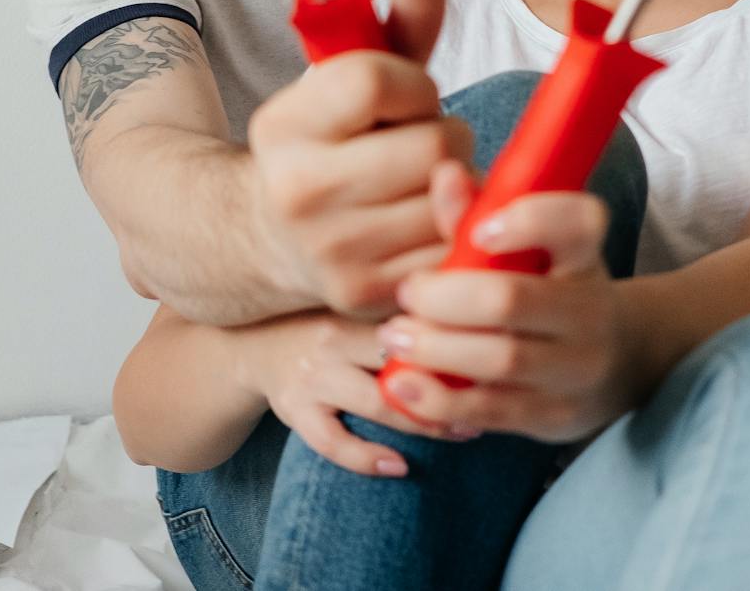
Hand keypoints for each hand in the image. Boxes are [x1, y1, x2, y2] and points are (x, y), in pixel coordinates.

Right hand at [243, 308, 478, 476]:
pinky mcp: (294, 412)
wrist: (250, 341)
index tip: (499, 341)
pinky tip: (400, 466)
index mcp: (351, 304)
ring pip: (375, 403)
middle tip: (492, 392)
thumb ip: (401, 293)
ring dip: (424, 420)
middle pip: (399, 360)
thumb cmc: (319, 316)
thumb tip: (469, 282)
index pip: (412, 316)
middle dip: (448, 380)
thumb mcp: (353, 296)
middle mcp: (330, 339)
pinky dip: (366, 458)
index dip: (456, 330)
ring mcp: (311, 378)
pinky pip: (331, 442)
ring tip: (463, 428)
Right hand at [247, 0, 473, 317]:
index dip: (414, 83)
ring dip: (457, 182)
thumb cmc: (324, 147)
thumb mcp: (346, 82)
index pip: (378, 80)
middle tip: (422, 144)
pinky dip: (456, 228)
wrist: (263, 237)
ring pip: (452, 196)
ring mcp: (335, 248)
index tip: (409, 97)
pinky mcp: (368, 292)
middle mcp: (301, 190)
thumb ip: (397, 26)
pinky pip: (454, 248)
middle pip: (434, 143)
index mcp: (286, 126)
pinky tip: (431, 219)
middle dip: (445, 134)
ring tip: (423, 182)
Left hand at [375, 179, 643, 443]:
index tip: (479, 229)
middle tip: (406, 293)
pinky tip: (402, 386)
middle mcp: (589, 310)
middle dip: (446, 297)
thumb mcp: (526, 249)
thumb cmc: (547, 287)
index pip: (579, 223)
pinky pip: (491, 411)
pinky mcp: (554, 416)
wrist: (614, 361)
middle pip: (514, 299)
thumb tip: (443, 174)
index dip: (529, 220)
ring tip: (394, 337)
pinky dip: (439, 401)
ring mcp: (577, 368)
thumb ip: (476, 213)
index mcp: (584, 254)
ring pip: (501, 360)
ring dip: (436, 349)